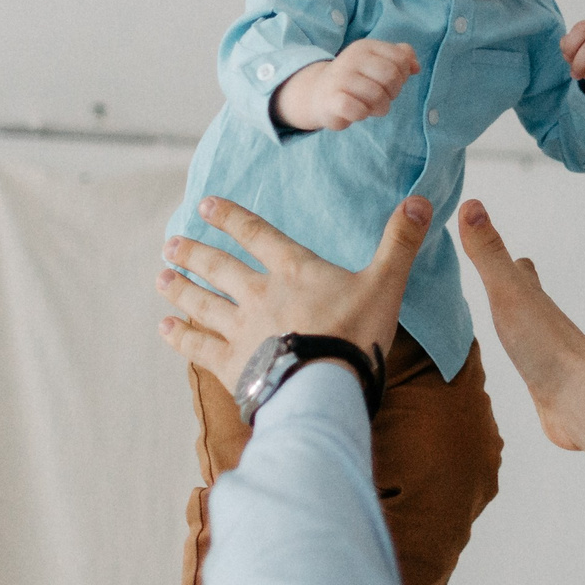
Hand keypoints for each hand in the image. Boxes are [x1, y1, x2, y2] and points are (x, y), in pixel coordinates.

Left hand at [159, 194, 431, 387]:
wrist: (325, 385)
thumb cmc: (356, 334)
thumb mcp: (385, 283)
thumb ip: (400, 242)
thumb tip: (422, 199)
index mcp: (293, 271)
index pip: (256, 235)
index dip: (230, 217)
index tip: (204, 204)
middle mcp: (259, 294)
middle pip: (219, 268)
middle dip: (194, 254)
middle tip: (169, 245)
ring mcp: (241, 330)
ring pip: (202, 303)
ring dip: (181, 289)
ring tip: (162, 278)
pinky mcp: (232, 365)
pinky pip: (199, 347)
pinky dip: (181, 337)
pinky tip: (165, 329)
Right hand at [271, 39, 420, 130]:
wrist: (319, 93)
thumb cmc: (357, 79)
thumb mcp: (377, 62)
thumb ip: (401, 58)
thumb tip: (416, 67)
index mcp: (366, 46)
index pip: (401, 59)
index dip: (402, 75)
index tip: (390, 81)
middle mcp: (352, 58)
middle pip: (392, 77)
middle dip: (393, 92)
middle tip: (381, 96)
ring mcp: (340, 78)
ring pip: (378, 96)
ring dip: (380, 108)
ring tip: (369, 106)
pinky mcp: (332, 100)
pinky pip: (359, 110)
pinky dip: (363, 114)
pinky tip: (357, 112)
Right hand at [457, 199, 584, 466]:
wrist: (579, 401)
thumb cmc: (545, 345)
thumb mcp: (509, 292)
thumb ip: (489, 253)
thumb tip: (472, 204)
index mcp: (533, 298)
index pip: (520, 268)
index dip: (507, 257)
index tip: (490, 243)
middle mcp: (542, 322)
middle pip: (528, 299)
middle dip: (514, 287)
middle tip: (496, 276)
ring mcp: (545, 354)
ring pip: (529, 332)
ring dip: (517, 323)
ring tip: (502, 320)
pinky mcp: (545, 384)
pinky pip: (529, 366)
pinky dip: (521, 360)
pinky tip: (518, 368)